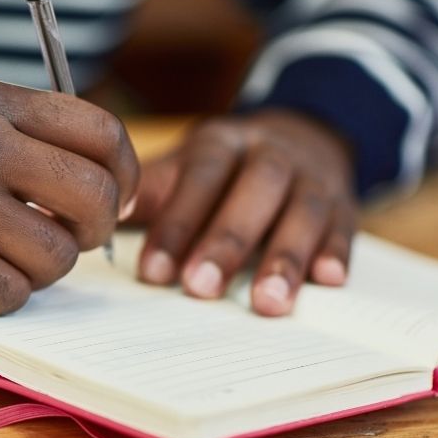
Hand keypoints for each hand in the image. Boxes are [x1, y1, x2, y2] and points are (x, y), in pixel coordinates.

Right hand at [0, 80, 137, 314]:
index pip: (101, 133)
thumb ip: (28, 136)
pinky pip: (12, 293)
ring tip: (6, 259)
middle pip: (94, 197)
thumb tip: (114, 184)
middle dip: (97, 231)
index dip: (126, 175)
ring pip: (57, 256)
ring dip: (42, 270)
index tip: (117, 199)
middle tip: (73, 239)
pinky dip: (0, 296)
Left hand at [129, 109, 356, 315]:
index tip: (152, 273)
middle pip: (254, 190)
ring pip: (304, 210)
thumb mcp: (184, 166)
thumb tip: (90, 221)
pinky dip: (337, 252)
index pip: (198, 177)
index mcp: (221, 142)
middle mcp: (271, 152)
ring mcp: (314, 176)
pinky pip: (346, 225)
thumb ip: (148, 194)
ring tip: (268, 304)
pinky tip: (328, 281)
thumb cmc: (224, 167)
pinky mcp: (346, 203)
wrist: (303, 133)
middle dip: (226, 241)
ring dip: (285, 257)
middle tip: (199, 288)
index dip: (176, 223)